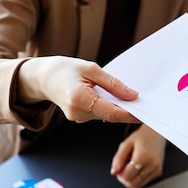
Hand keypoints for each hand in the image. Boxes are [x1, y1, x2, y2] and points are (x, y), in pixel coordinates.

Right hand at [17, 56, 139, 122]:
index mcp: (80, 99)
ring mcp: (77, 118)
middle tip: (144, 101)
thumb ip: (112, 83)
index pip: (111, 112)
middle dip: (126, 109)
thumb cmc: (65, 69)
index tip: (145, 113)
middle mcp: (78, 113)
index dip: (130, 114)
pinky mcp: (79, 118)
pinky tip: (110, 96)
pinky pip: (99, 113)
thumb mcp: (91, 69)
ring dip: (117, 106)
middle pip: (110, 115)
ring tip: (125, 94)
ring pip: (105, 115)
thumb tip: (132, 95)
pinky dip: (108, 106)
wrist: (42, 78)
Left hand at [110, 125, 165, 187]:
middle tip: (122, 169)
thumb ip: (118, 158)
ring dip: (129, 181)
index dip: (119, 174)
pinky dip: (137, 180)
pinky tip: (136, 171)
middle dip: (123, 179)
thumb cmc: (142, 137)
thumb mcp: (126, 144)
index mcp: (143, 156)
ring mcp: (156, 169)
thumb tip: (114, 172)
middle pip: (132, 183)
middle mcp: (152, 164)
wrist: (157, 133)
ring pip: (138, 186)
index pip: (127, 175)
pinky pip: (143, 183)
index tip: (119, 168)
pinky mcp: (158, 173)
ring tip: (128, 170)